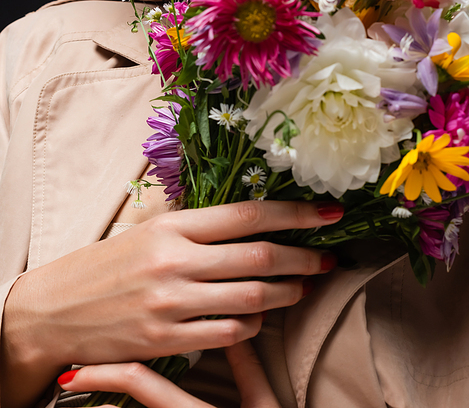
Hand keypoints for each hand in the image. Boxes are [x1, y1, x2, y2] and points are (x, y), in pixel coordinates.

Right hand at [2, 200, 340, 406]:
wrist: (55, 310)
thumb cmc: (107, 264)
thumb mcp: (149, 230)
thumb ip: (196, 225)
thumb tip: (252, 220)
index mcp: (173, 226)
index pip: (248, 214)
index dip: (295, 213)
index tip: (328, 213)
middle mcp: (175, 261)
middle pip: (259, 256)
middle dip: (303, 256)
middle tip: (327, 257)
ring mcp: (172, 303)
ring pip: (252, 297)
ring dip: (288, 292)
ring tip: (304, 286)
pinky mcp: (167, 340)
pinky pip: (229, 333)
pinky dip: (254, 325)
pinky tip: (262, 316)